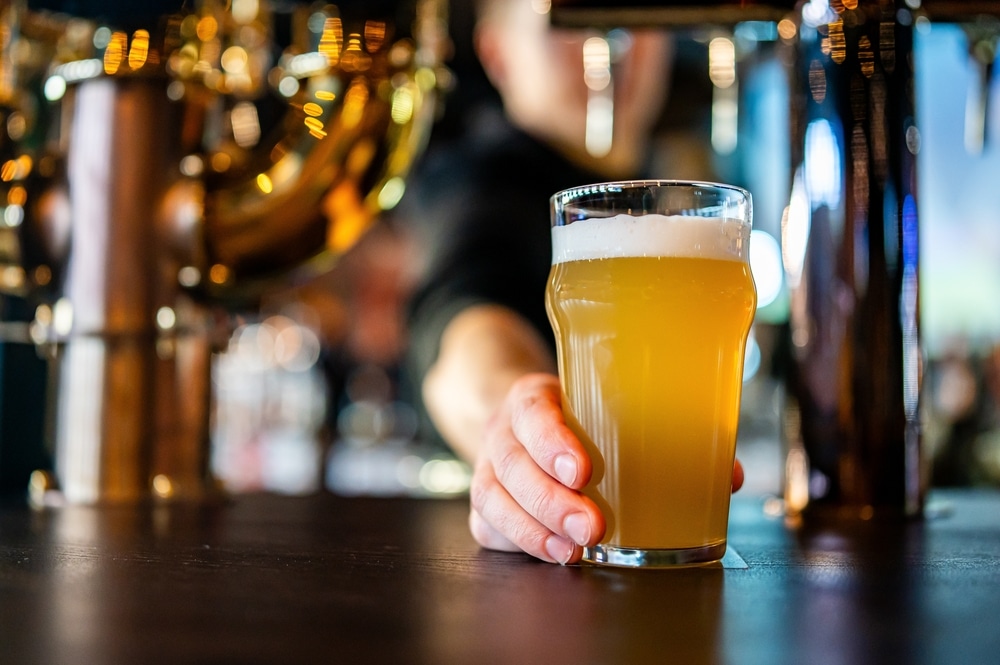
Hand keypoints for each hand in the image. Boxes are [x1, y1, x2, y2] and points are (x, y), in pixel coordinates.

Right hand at [468, 372, 745, 563]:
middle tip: (592, 527)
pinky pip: (490, 527)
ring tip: (572, 552)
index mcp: (534, 398)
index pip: (533, 412)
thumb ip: (661, 434)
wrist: (519, 420)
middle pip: (513, 466)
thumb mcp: (605, 407)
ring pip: (494, 500)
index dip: (552, 441)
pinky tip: (554, 555)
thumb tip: (729, 475)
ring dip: (535, 531)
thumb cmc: (576, 417)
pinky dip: (521, 544)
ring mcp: (488, 469)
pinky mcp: (486, 504)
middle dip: (551, 501)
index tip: (583, 470)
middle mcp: (503, 432)